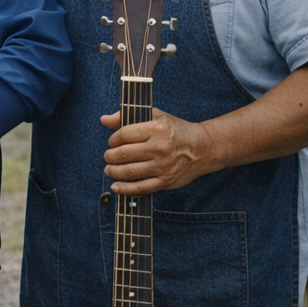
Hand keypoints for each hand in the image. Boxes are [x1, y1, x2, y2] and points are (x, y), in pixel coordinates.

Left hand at [99, 107, 216, 194]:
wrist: (203, 148)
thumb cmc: (176, 131)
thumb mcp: (155, 116)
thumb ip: (127, 116)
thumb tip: (104, 119)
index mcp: (157, 129)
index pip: (124, 135)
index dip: (113, 139)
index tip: (112, 142)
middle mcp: (160, 148)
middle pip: (123, 154)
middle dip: (110, 156)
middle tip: (109, 156)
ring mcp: (163, 166)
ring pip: (129, 171)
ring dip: (114, 171)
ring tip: (109, 169)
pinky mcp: (166, 181)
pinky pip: (141, 188)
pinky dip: (126, 189)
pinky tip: (116, 186)